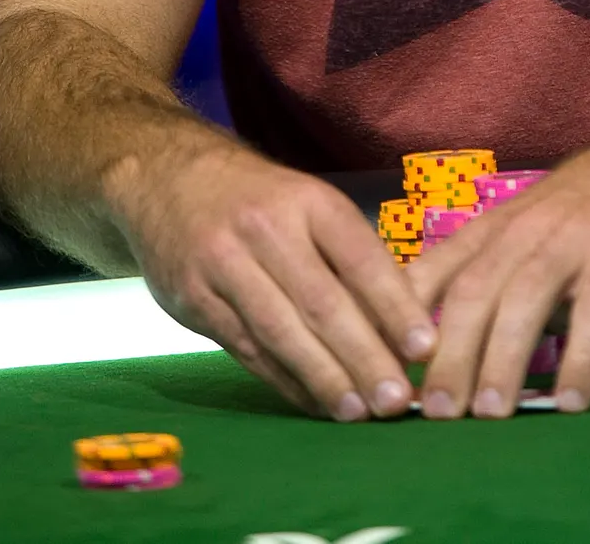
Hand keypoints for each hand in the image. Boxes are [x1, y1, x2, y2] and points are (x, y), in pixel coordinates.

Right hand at [106, 130, 437, 419]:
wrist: (166, 176)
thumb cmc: (258, 200)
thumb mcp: (305, 204)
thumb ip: (346, 258)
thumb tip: (402, 325)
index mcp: (307, 200)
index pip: (359, 257)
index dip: (393, 306)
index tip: (424, 349)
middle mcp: (266, 228)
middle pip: (322, 302)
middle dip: (363, 357)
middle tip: (396, 401)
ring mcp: (223, 263)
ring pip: (281, 332)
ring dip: (324, 378)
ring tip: (358, 412)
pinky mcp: (193, 298)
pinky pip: (246, 349)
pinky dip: (284, 380)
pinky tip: (313, 402)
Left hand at [407, 138, 589, 417]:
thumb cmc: (575, 221)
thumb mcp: (516, 242)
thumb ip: (485, 288)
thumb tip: (440, 359)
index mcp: (488, 233)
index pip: (432, 274)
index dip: (401, 322)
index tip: (385, 373)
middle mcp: (519, 234)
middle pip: (472, 293)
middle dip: (449, 355)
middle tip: (435, 414)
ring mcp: (568, 243)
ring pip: (524, 300)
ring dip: (502, 359)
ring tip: (490, 414)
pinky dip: (581, 358)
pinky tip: (572, 402)